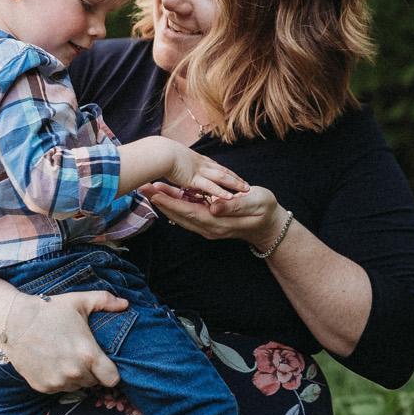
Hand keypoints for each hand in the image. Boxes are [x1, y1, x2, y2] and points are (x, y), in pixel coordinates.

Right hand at [0, 288, 128, 392]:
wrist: (12, 322)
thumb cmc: (48, 310)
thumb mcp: (79, 301)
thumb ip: (106, 301)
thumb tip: (126, 303)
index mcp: (89, 355)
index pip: (113, 379)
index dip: (111, 372)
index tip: (105, 363)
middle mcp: (74, 373)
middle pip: (94, 382)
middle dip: (91, 371)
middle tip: (81, 354)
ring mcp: (57, 382)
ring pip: (76, 386)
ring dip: (75, 376)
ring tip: (65, 357)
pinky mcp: (42, 387)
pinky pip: (58, 388)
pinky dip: (58, 379)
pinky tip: (51, 362)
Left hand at [146, 181, 288, 247]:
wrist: (270, 226)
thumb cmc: (265, 210)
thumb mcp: (256, 204)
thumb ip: (235, 206)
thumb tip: (214, 207)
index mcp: (219, 222)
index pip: (190, 212)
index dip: (171, 202)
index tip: (156, 193)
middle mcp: (209, 227)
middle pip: (179, 215)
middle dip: (160, 201)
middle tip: (143, 186)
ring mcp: (208, 226)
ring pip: (181, 215)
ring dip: (164, 202)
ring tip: (148, 188)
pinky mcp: (208, 222)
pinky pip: (187, 213)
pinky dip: (175, 204)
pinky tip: (165, 194)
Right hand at [165, 145, 246, 204]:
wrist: (156, 152)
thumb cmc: (159, 154)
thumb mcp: (170, 157)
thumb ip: (176, 164)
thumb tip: (174, 166)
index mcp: (195, 159)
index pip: (213, 166)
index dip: (223, 171)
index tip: (232, 175)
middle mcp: (200, 164)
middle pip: (222, 171)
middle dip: (235, 178)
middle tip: (247, 185)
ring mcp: (199, 170)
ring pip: (222, 177)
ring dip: (235, 183)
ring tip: (247, 189)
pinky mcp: (194, 178)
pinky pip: (210, 186)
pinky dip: (221, 192)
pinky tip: (231, 197)